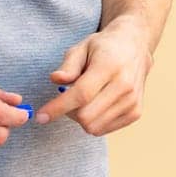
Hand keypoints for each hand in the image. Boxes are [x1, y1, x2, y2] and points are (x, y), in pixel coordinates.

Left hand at [34, 22, 152, 134]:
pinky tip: (93, 104)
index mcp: (109, 67)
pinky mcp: (135, 113)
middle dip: (67, 112)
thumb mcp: (82, 47)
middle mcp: (124, 87)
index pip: (81, 95)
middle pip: (86, 116)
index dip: (58, 107)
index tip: (40, 116)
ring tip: (81, 99)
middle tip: (65, 98)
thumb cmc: (103, 47)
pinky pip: (104, 129)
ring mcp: (132, 103)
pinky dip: (92, 121)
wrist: (135, 48)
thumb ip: (68, 65)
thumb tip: (55, 79)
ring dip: (80, 118)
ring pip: (94, 127)